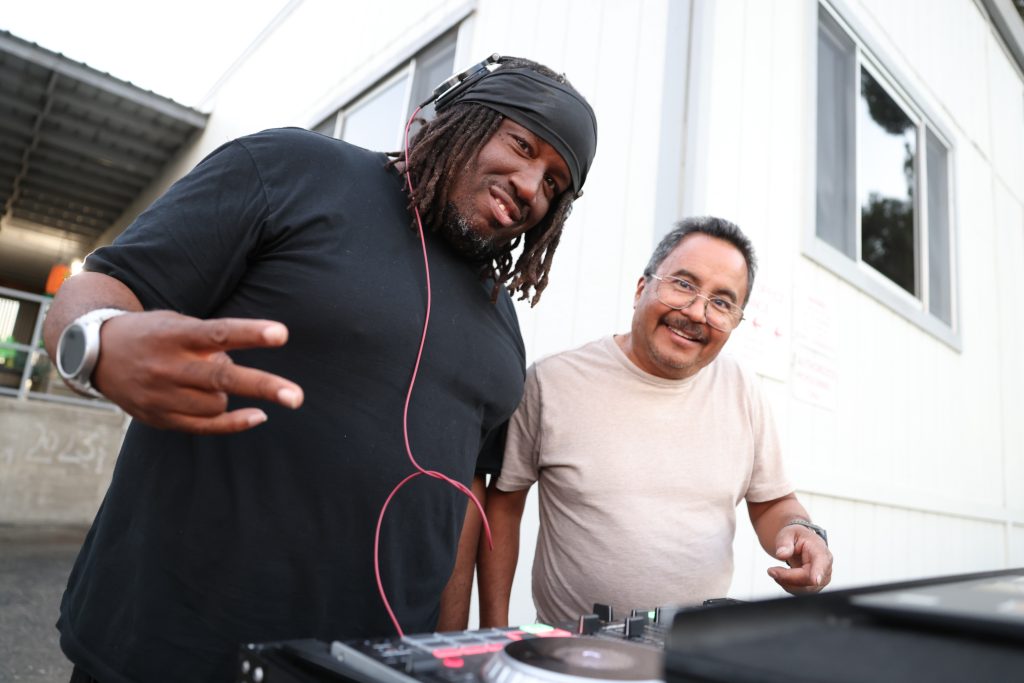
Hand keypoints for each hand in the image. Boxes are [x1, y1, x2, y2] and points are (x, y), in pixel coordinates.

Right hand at [93, 310, 303, 433]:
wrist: (98, 354)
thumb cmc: (154, 334)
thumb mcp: (177, 323)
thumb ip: (209, 341)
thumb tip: (241, 369)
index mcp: (174, 335)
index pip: (218, 333)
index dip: (250, 333)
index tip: (282, 334)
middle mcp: (166, 366)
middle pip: (222, 378)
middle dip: (263, 386)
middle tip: (298, 397)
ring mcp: (161, 396)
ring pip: (218, 404)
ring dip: (229, 393)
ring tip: (208, 377)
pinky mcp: (159, 418)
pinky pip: (206, 427)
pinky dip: (234, 422)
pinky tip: (258, 415)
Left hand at [766, 524, 832, 593]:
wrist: (800, 543)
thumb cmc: (796, 537)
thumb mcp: (787, 533)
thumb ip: (784, 542)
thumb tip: (781, 554)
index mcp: (820, 550)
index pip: (822, 563)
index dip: (819, 572)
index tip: (815, 580)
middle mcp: (825, 567)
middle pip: (809, 579)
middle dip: (788, 577)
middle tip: (771, 571)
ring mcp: (821, 579)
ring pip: (804, 589)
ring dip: (786, 582)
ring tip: (774, 571)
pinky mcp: (814, 587)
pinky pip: (800, 592)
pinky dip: (787, 586)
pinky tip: (781, 576)